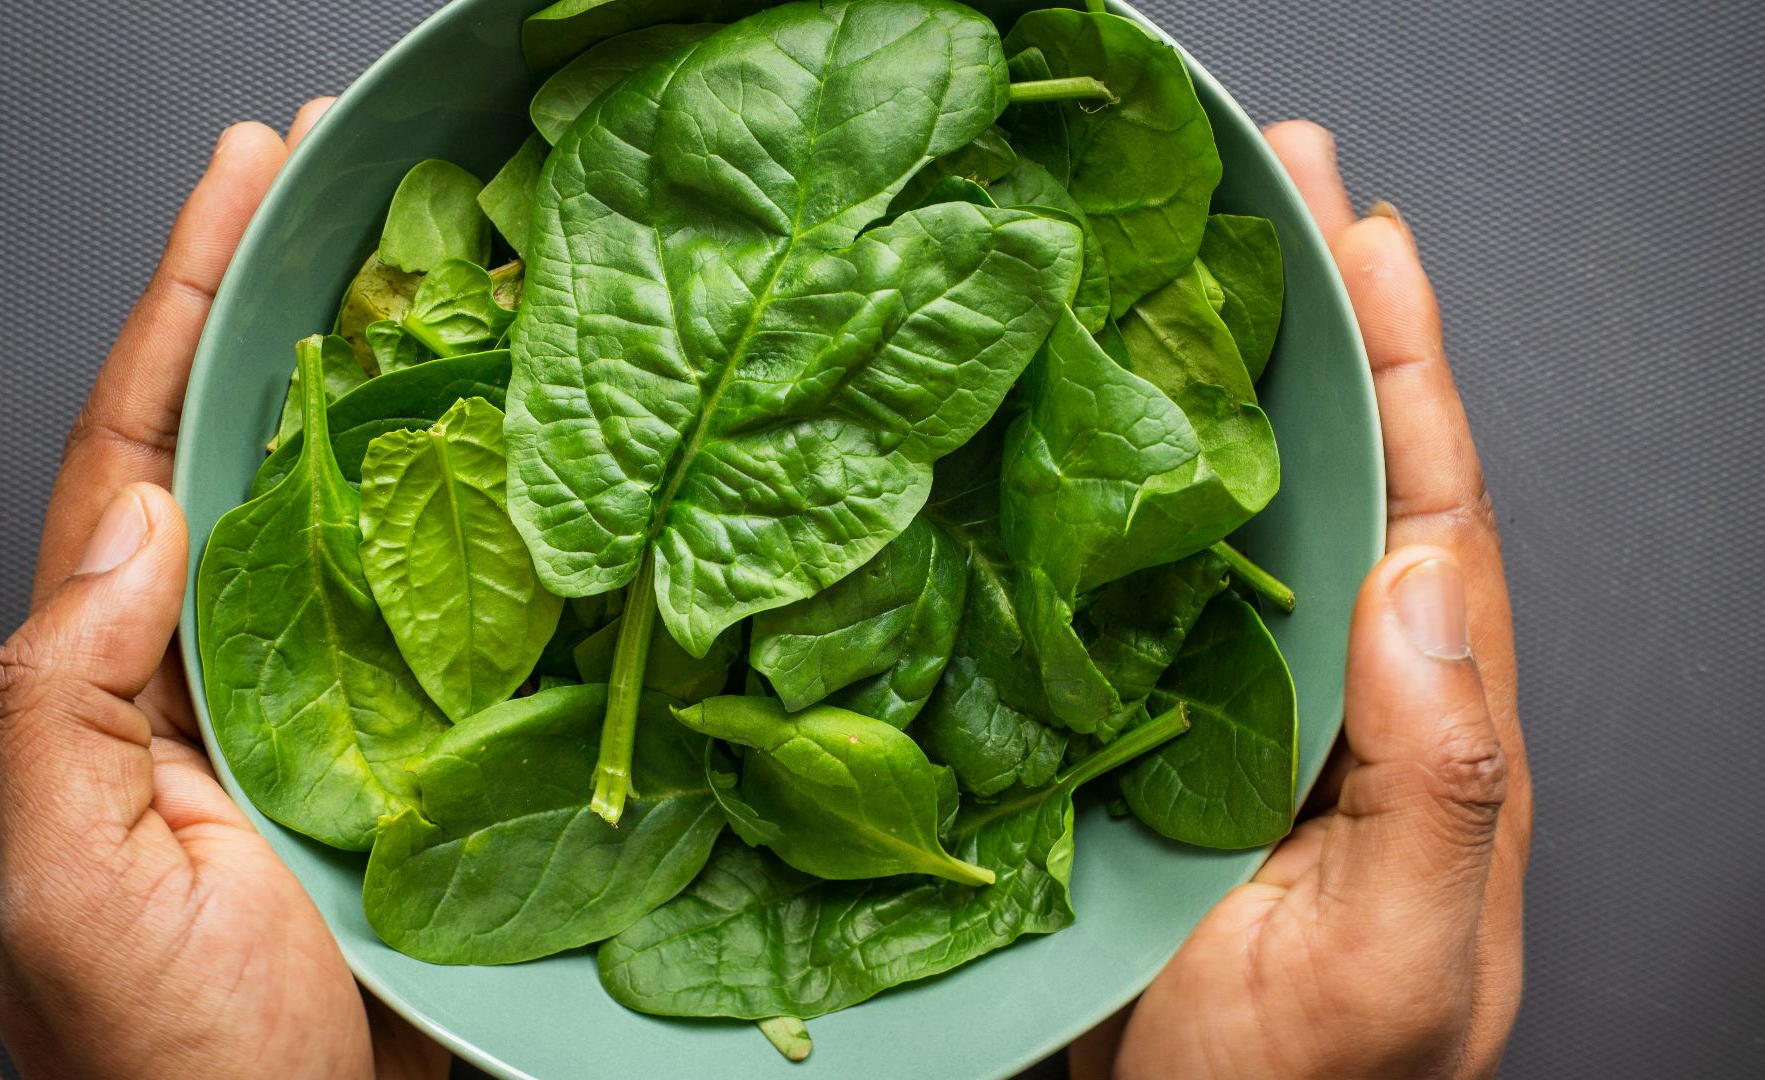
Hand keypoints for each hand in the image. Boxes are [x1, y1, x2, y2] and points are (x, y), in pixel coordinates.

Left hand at [0, 100, 447, 1079]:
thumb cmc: (170, 1070)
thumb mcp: (65, 889)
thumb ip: (56, 701)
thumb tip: (133, 518)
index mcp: (111, 681)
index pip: (133, 454)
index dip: (182, 306)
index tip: (241, 182)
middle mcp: (214, 668)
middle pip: (245, 447)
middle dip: (279, 302)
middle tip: (343, 179)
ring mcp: (322, 705)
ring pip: (355, 514)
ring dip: (390, 389)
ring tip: (439, 270)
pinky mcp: (415, 752)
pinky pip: (446, 611)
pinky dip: (478, 520)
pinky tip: (523, 453)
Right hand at [1072, 122, 1531, 1079]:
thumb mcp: (1406, 966)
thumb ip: (1449, 787)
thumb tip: (1422, 585)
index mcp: (1420, 726)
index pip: (1429, 507)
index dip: (1401, 363)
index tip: (1362, 231)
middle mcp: (1327, 690)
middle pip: (1331, 470)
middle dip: (1312, 316)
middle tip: (1271, 175)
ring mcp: (1221, 705)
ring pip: (1224, 510)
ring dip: (1205, 376)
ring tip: (1172, 251)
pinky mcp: (1120, 733)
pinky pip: (1115, 588)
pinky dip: (1099, 491)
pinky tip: (1060, 417)